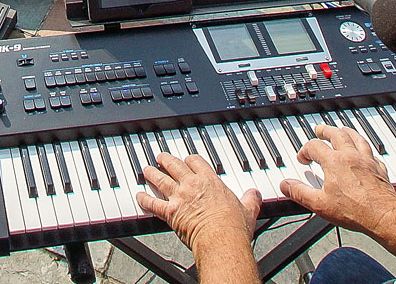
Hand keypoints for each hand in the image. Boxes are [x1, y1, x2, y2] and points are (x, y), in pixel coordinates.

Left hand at [137, 153, 259, 254]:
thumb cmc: (233, 225)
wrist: (221, 238)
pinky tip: (139, 196)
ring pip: (160, 180)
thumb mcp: (248, 208)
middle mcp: (192, 185)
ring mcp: (178, 197)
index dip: (189, 159)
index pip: (196, 162)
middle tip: (161, 157)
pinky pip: (152, 203)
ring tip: (146, 170)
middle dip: (166, 160)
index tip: (187, 159)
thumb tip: (256, 195)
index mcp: (210, 181)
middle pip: (174, 166)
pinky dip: (144, 199)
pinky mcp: (169, 212)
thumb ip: (251, 199)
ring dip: (152, 174)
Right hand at [278, 125, 395, 232]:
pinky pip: (372, 153)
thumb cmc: (354, 211)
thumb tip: (286, 185)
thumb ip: (300, 193)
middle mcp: (351, 157)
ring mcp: (367, 161)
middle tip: (320, 130)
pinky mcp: (380, 169)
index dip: (305, 150)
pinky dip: (366, 150)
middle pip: (337, 135)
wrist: (381, 216)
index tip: (303, 159)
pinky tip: (365, 153)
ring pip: (357, 138)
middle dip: (326, 131)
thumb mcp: (319, 204)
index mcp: (334, 162)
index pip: (315, 147)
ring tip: (343, 130)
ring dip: (348, 132)